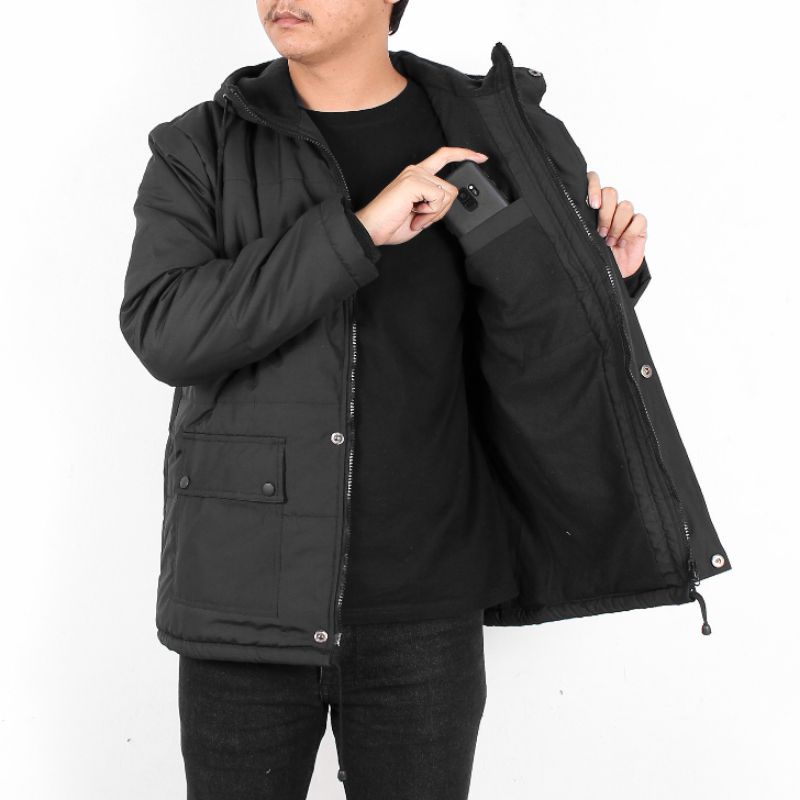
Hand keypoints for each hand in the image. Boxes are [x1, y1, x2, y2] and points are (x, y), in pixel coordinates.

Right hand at [354, 147, 488, 246]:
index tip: (481, 157)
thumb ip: (436, 202)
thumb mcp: (422, 213)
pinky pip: (438, 199)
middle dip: (442, 210)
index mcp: (417, 175)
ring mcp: (414, 174)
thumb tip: (450, 199)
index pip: (444, 156)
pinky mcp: (413, 181)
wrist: (371, 229)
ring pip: (447, 194)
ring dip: (434, 214)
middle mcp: (416, 170)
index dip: (464, 154)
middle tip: (421, 218)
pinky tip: (414, 214)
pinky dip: (429, 213)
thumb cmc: (391, 223)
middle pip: (451, 187)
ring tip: (415, 217)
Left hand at [586, 171, 646, 278]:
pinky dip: (630, 232)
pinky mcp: (639, 224)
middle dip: (606, 213)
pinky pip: (639, 219)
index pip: (593, 180)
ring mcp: (625, 214)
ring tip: (610, 242)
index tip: (592, 204)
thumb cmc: (593, 255)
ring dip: (617, 225)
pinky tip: (622, 242)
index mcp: (593, 205)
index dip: (594, 186)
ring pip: (625, 206)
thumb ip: (579, 225)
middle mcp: (610, 206)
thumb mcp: (582, 240)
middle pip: (611, 193)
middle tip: (600, 232)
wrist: (609, 274)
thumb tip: (568, 219)